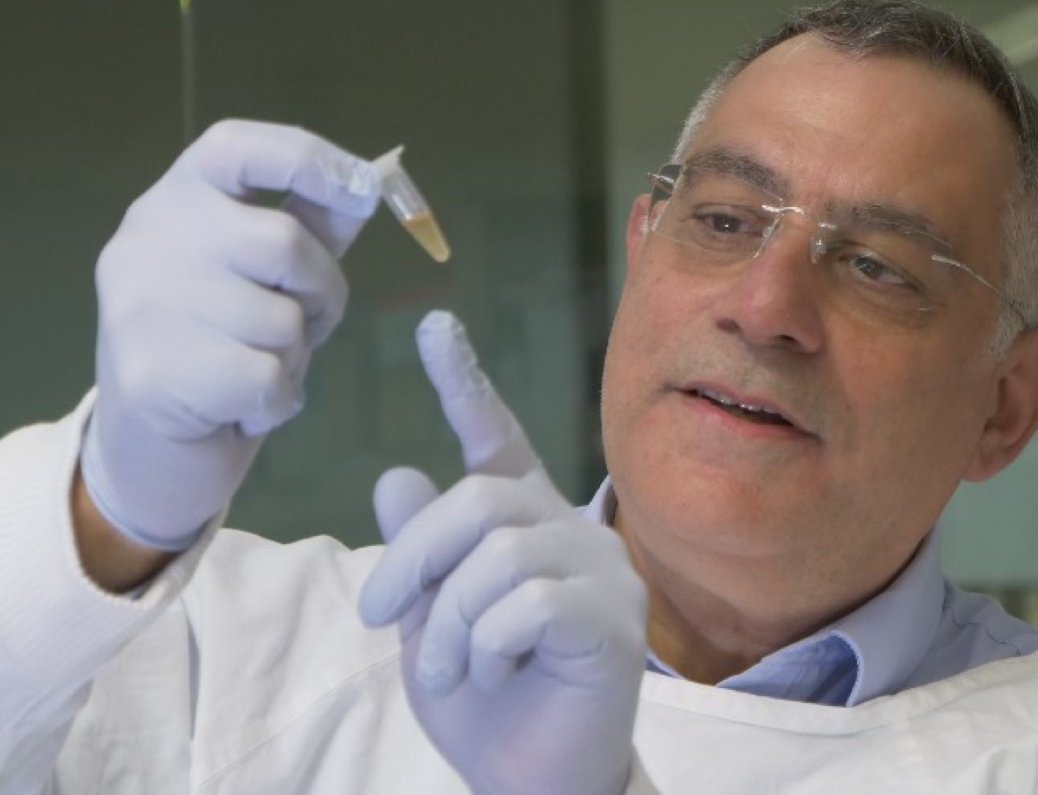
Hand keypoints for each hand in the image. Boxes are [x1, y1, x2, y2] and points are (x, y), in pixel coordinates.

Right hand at [84, 119, 380, 551]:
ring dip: (294, 354)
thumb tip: (372, 180)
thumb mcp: (271, 272)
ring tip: (256, 363)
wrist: (153, 443)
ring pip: (280, 320)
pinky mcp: (151, 374)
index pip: (238, 148)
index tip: (362, 187)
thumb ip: (315, 223)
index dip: (309, 159)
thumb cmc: (224, 339)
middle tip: (305, 322)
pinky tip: (242, 405)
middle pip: (282, 242)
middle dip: (322, 290)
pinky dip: (277, 400)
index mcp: (175, 200)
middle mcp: (144, 240)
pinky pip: (266, 378)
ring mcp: (139, 306)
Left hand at [359, 312, 646, 794]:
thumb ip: (422, 558)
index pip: (497, 440)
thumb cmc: (487, 706)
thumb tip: (397, 474)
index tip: (435, 326)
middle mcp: (570, 534)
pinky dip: (488, 642)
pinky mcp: (615, 620)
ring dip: (449, 618)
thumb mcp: (430, 627)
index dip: (466, 382)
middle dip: (415, 555)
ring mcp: (601, 574)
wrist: (533, 783)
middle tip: (384, 615)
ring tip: (447, 667)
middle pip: (479, 498)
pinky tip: (495, 671)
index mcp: (524, 526)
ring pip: (500, 552)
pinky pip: (530, 602)